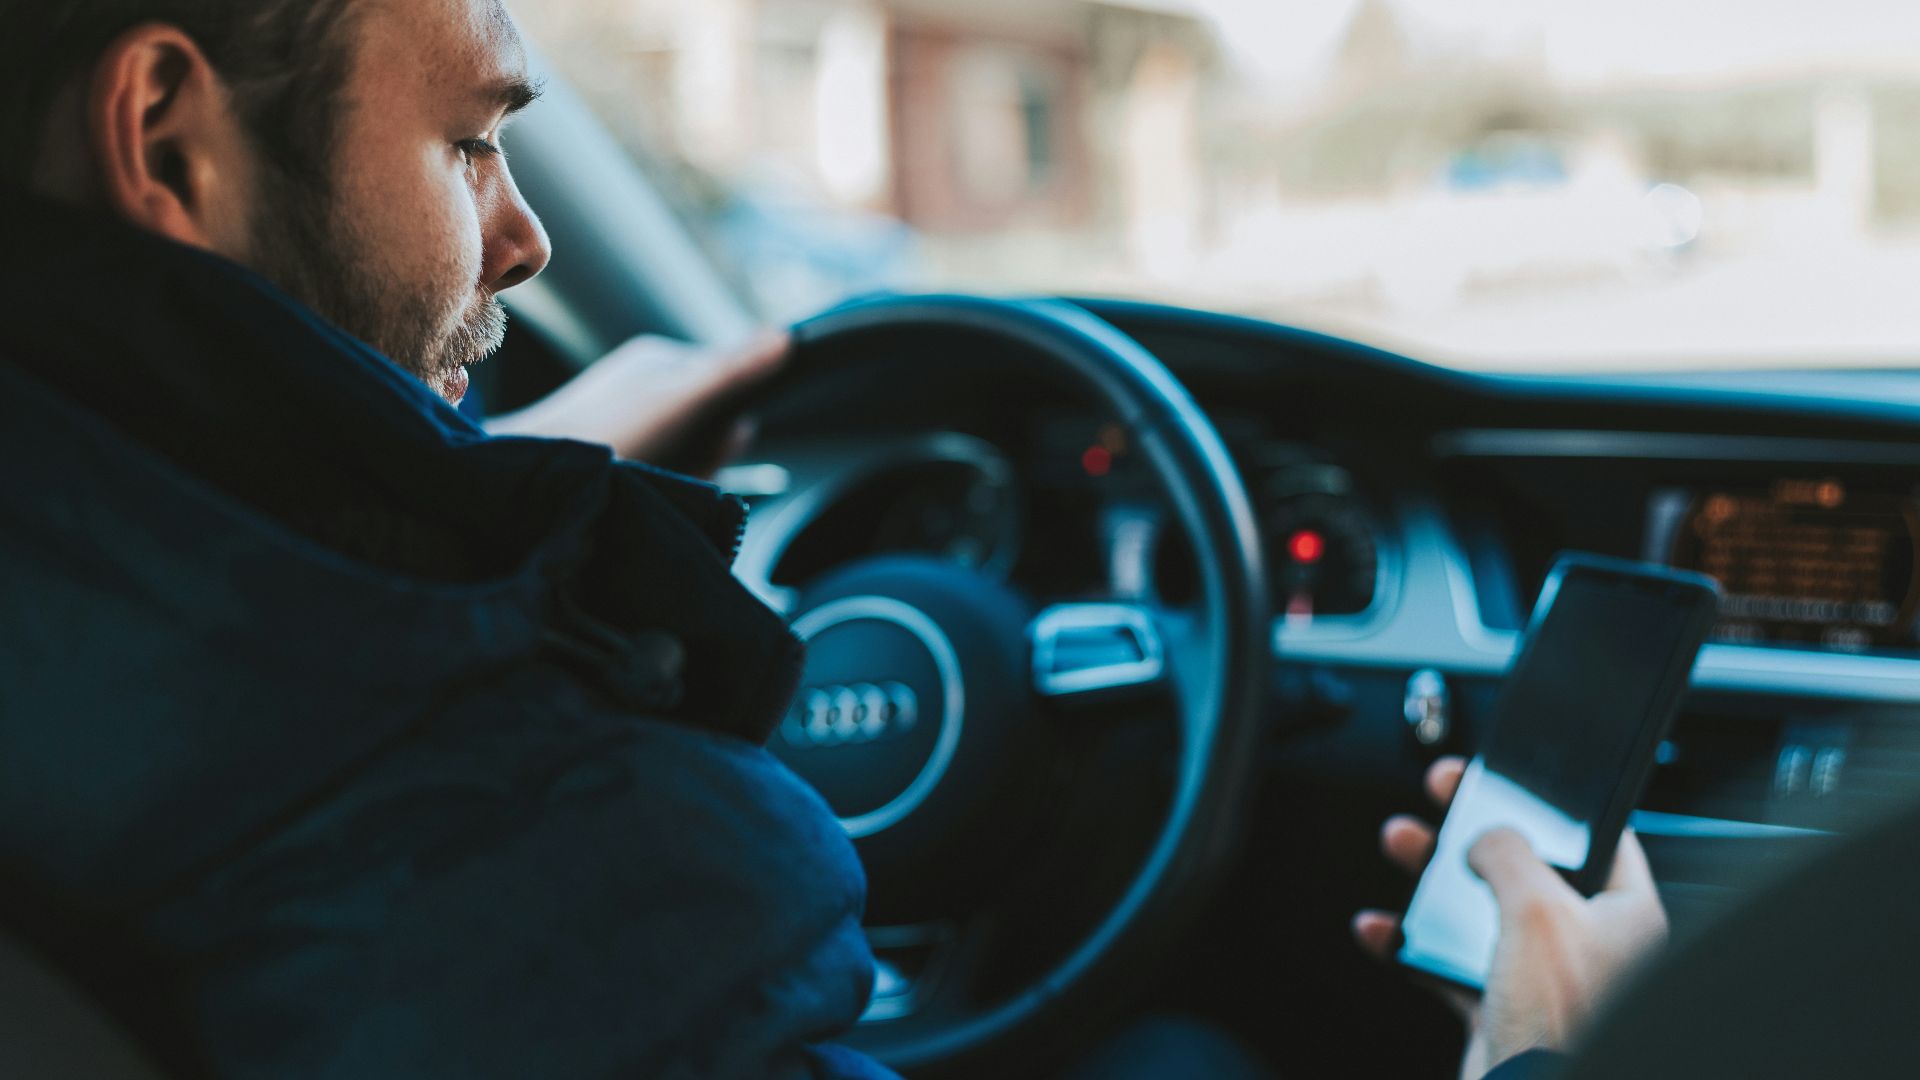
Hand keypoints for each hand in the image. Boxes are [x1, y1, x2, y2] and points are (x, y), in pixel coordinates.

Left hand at [487, 332, 789, 476]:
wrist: (525, 483)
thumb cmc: (603, 437)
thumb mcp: (680, 402)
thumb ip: (732, 371)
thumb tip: (786, 338)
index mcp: (658, 362)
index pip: (729, 383)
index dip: (731, 424)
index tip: (715, 443)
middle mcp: (640, 386)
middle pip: (708, 424)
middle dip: (706, 456)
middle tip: (676, 468)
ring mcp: (623, 421)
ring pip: (683, 454)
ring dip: (681, 476)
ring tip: (650, 481)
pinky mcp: (608, 456)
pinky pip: (656, 472)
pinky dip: (656, 487)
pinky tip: (636, 491)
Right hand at [1352, 758, 1668, 1078]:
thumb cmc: (1560, 1022)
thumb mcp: (1538, 910)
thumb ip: (1509, 854)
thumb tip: (1488, 835)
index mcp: (1624, 913)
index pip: (1598, 836)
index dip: (1551, 801)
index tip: (1511, 775)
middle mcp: (1588, 942)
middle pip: (1525, 864)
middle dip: (1473, 829)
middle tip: (1444, 793)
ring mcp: (1541, 975)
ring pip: (1480, 907)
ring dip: (1433, 876)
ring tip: (1401, 843)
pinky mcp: (1499, 1006)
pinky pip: (1447, 962)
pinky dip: (1409, 942)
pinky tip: (1382, 928)